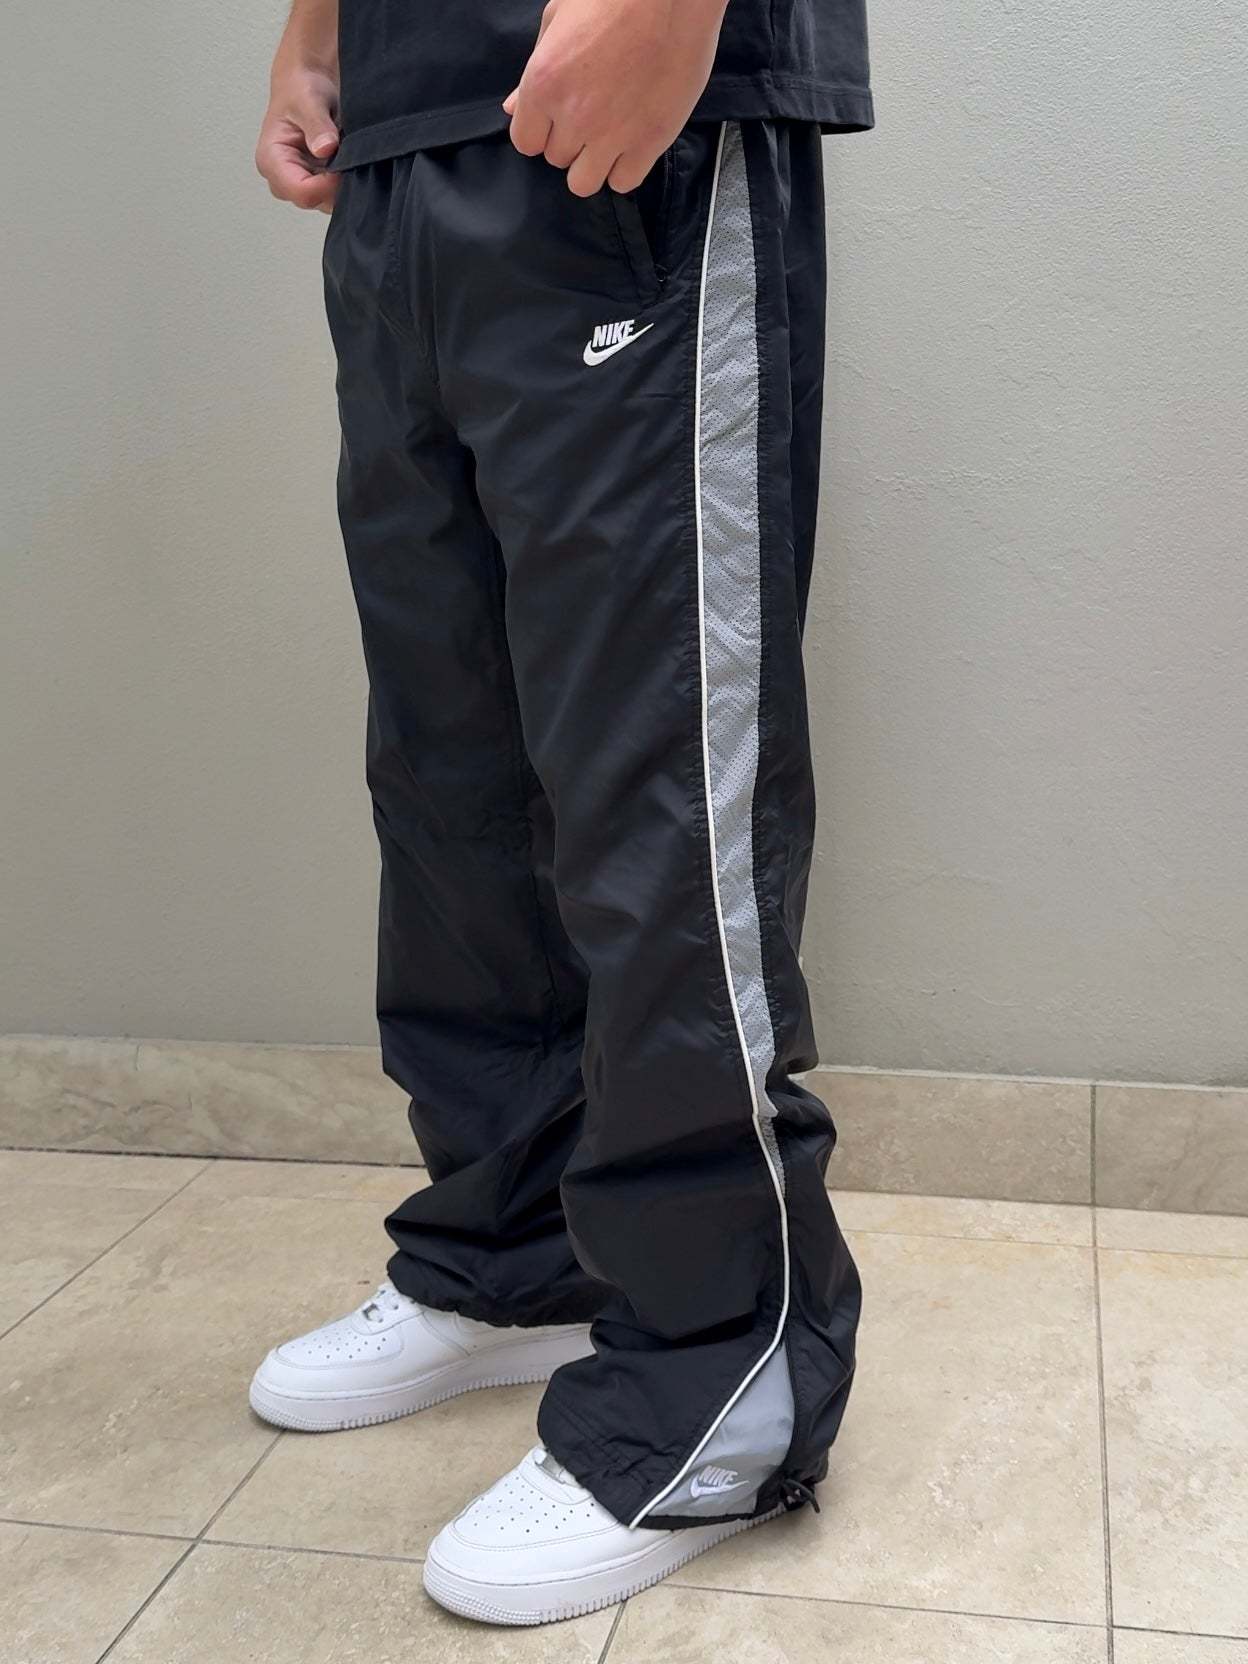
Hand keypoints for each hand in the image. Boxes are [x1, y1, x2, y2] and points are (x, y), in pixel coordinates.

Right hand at [256, 59, 339, 212]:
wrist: (308, 81)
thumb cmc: (301, 87)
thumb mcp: (309, 100)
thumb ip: (317, 126)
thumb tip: (325, 148)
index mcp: (271, 159)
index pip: (301, 192)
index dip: (328, 185)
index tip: (346, 165)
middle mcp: (281, 177)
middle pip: (314, 200)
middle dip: (335, 185)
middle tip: (350, 158)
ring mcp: (299, 181)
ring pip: (325, 201)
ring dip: (341, 183)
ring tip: (346, 154)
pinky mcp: (314, 182)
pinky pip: (332, 193)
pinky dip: (343, 181)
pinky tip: (348, 161)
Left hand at [503, 0, 726, 195]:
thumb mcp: (559, 18)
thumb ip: (534, 71)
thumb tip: (513, 107)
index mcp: (544, 84)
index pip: (525, 141)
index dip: (540, 130)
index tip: (555, 117)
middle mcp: (574, 117)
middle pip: (557, 158)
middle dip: (569, 139)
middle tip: (591, 110)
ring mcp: (612, 135)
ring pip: (584, 182)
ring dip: (592, 163)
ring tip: (609, 134)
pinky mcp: (649, 143)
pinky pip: (623, 182)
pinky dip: (624, 169)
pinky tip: (631, 143)